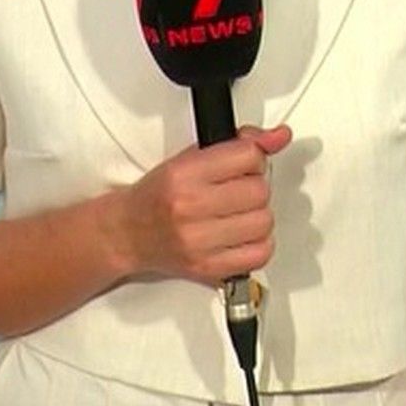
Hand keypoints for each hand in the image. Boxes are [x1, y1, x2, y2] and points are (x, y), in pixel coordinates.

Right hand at [114, 125, 291, 285]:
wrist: (127, 233)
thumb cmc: (157, 196)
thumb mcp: (190, 158)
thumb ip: (236, 144)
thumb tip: (278, 136)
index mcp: (183, 175)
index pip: (247, 156)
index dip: (254, 158)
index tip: (246, 163)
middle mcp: (189, 208)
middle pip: (259, 191)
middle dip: (255, 187)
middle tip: (240, 189)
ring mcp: (199, 242)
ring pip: (264, 223)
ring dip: (258, 216)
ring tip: (240, 213)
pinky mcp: (209, 268)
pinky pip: (260, 254)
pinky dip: (258, 244)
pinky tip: (242, 236)